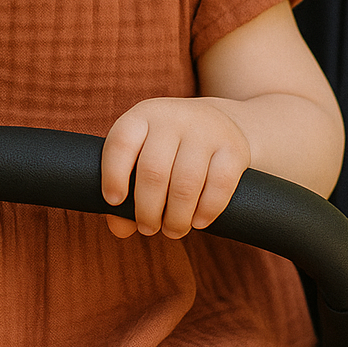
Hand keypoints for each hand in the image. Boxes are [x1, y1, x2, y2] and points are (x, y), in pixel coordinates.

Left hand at [101, 98, 250, 238]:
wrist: (222, 124)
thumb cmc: (170, 150)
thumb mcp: (143, 156)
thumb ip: (124, 190)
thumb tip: (120, 228)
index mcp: (143, 116)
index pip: (121, 143)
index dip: (113, 176)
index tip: (115, 201)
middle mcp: (174, 118)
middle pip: (153, 171)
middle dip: (147, 210)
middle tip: (148, 228)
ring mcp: (206, 131)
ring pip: (186, 183)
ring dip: (176, 217)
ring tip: (172, 230)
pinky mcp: (234, 148)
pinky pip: (219, 186)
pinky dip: (206, 211)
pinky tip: (198, 222)